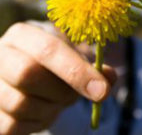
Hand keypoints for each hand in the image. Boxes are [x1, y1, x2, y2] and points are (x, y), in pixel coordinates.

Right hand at [0, 23, 116, 134]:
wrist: (23, 74)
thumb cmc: (53, 64)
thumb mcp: (73, 56)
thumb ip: (93, 65)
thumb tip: (110, 77)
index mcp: (23, 35)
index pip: (48, 49)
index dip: (77, 71)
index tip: (102, 90)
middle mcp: (0, 55)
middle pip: (28, 74)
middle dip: (62, 90)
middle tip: (75, 95)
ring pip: (21, 103)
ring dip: (51, 108)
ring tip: (58, 100)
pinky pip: (14, 126)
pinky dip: (38, 122)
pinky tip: (44, 110)